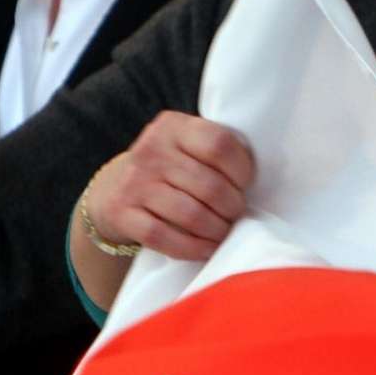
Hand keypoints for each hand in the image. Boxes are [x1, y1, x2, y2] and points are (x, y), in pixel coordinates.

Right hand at [84, 112, 254, 260]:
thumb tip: (262, 175)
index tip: (246, 184)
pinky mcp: (122, 213)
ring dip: (216, 230)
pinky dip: (192, 248)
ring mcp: (134, 182)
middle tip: (237, 214)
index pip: (219, 144)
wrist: (113, 188)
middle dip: (232, 207)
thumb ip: (214, 148)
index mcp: (174, 126)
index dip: (242, 169)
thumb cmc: (169, 166)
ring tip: (225, 232)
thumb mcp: (185, 143)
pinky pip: (164, 237)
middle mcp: (152, 149)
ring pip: (190, 214)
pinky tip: (206, 248)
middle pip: (210, 185)